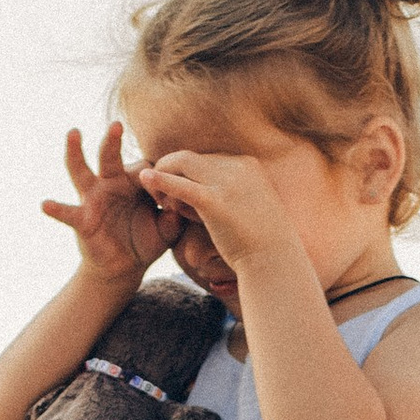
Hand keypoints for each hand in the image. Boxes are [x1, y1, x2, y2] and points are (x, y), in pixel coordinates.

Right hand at [42, 122, 179, 280]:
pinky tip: (45, 204)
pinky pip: (68, 213)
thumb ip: (175, 218)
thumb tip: (178, 207)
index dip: (156, 177)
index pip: (144, 167)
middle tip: (116, 124)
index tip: (168, 194)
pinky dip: (56, 209)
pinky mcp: (82, 219)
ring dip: (75, 152)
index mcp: (132, 181)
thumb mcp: (167, 230)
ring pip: (82, 171)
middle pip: (109, 156)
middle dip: (112, 140)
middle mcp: (110, 183)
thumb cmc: (145, 242)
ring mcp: (93, 199)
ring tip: (73, 133)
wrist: (123, 267)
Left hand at [137, 151, 296, 269]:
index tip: (181, 195)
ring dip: (165, 177)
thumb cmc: (264, 244)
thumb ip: (234, 198)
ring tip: (160, 201)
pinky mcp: (214, 200)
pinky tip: (144, 178)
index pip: (207, 160)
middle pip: (192, 158)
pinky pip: (181, 184)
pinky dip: (161, 179)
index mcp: (247, 165)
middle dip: (172, 171)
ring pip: (183, 165)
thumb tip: (218, 202)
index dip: (189, 174)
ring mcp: (226, 181)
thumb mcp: (252, 211)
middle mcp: (237, 166)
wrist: (274, 262)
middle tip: (162, 198)